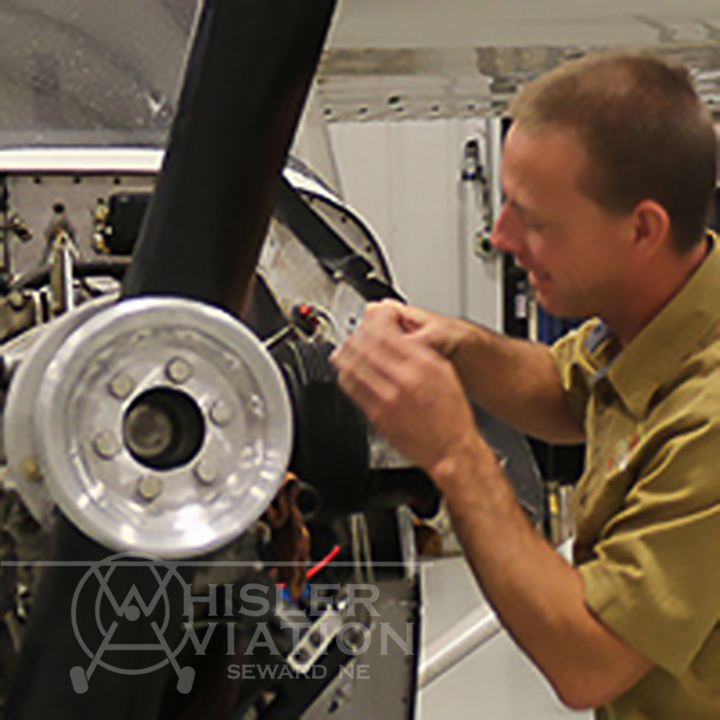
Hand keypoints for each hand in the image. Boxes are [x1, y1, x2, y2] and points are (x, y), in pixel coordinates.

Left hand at [330, 301, 481, 473]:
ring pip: (353, 366)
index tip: (371, 319)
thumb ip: (420, 350)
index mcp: (421, 364)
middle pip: (365, 346)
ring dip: (346, 353)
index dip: (373, 321)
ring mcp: (387, 399)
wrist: (451, 449)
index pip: (385, 332)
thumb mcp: (443, 371)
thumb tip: (398, 336)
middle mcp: (403, 379)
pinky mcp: (376, 416)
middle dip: (357, 334)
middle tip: (355, 332)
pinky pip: (352, 389)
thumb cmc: (451, 413)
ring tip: (347, 348)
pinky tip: (347, 371)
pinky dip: (346, 375)